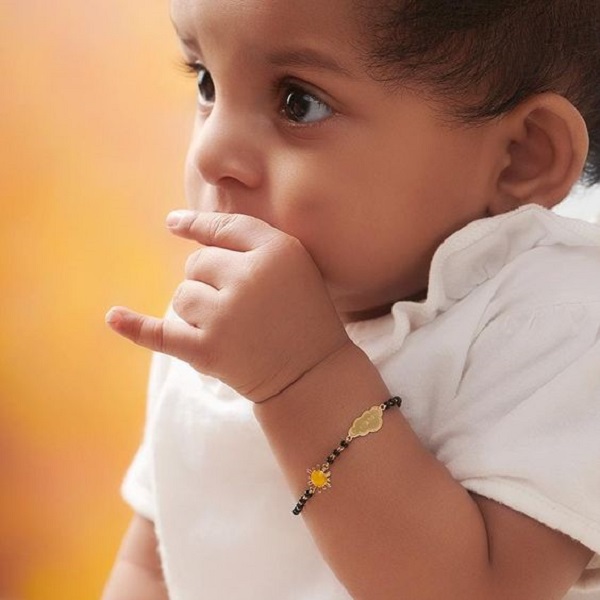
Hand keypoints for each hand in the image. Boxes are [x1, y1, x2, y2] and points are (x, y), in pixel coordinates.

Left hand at [106, 211, 351, 402]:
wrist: (313, 375)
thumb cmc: (305, 316)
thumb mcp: (295, 265)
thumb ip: (250, 239)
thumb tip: (177, 222)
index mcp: (277, 250)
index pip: (224, 229)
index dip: (199, 225)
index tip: (173, 223)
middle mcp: (250, 277)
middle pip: (198, 263)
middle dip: (211, 282)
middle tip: (244, 309)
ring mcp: (226, 315)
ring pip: (182, 296)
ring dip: (198, 311)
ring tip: (234, 330)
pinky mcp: (207, 351)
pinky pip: (160, 333)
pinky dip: (135, 327)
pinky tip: (113, 317)